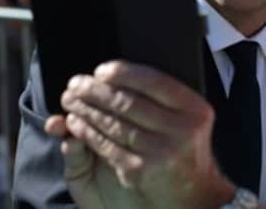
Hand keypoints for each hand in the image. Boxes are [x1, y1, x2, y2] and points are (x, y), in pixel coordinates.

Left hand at [49, 60, 235, 208]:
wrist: (193, 196)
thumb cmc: (185, 152)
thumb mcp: (187, 121)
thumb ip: (163, 100)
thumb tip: (118, 75)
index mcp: (194, 109)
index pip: (154, 81)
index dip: (123, 73)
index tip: (101, 70)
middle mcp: (181, 129)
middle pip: (128, 102)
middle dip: (95, 91)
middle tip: (76, 84)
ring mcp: (160, 151)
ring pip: (114, 123)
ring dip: (86, 110)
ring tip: (70, 101)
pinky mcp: (141, 170)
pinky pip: (106, 146)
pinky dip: (87, 132)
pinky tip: (76, 124)